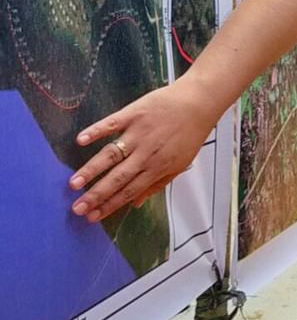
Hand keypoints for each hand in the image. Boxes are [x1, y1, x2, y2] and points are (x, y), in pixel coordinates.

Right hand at [69, 79, 220, 222]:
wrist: (199, 103)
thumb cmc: (190, 134)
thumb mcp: (181, 163)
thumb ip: (158, 184)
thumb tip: (137, 204)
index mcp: (157, 167)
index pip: (129, 190)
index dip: (110, 205)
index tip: (91, 217)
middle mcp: (145, 153)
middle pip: (117, 177)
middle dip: (96, 194)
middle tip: (76, 208)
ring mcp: (138, 133)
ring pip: (111, 154)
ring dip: (92, 169)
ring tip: (74, 183)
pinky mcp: (133, 114)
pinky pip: (111, 124)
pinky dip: (96, 131)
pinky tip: (81, 140)